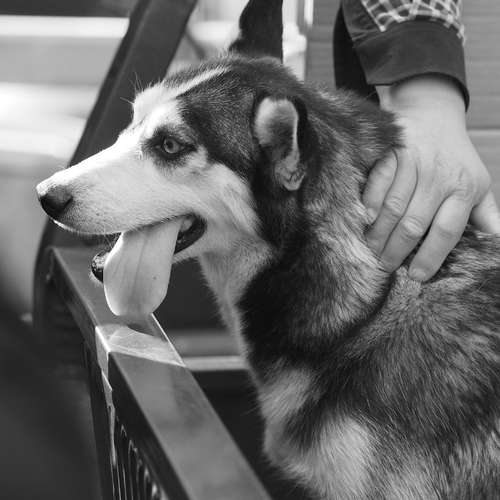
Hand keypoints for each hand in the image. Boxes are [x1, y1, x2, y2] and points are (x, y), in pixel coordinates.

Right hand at [364, 75, 499, 280]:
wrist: (433, 114)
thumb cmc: (455, 158)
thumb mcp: (478, 184)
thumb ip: (485, 216)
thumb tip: (496, 246)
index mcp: (464, 189)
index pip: (447, 230)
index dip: (432, 256)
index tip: (417, 275)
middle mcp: (440, 176)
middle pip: (414, 223)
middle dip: (397, 251)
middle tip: (385, 267)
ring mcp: (414, 162)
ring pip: (393, 207)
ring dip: (379, 233)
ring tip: (370, 251)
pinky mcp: (392, 152)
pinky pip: (378, 183)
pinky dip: (370, 203)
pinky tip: (365, 220)